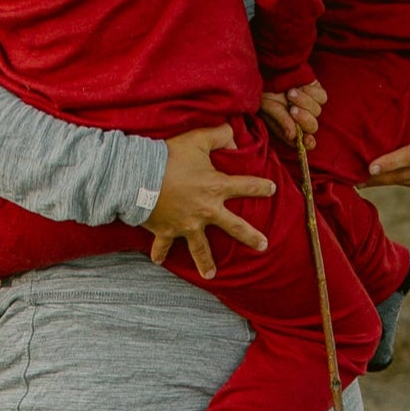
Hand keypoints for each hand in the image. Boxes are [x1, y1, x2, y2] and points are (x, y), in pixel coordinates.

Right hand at [145, 124, 274, 279]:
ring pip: (201, 247)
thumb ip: (219, 135)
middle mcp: (206, 210)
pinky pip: (163, 245)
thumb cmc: (168, 156)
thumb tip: (234, 136)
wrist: (137, 176)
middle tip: (263, 245)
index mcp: (216, 187)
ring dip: (206, 262)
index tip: (271, 189)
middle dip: (250, 236)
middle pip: (234, 227)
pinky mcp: (166, 230)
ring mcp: (186, 224)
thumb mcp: (197, 139)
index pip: (246, 186)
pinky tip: (158, 261)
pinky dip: (160, 252)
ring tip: (211, 275)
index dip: (261, 186)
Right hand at [260, 79, 326, 147]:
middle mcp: (302, 119)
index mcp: (290, 127)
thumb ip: (281, 121)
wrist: (274, 69)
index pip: (303, 141)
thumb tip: (292, 136)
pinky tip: (300, 87)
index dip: (307, 142)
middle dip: (304, 119)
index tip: (307, 140)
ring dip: (303, 101)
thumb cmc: (267, 91)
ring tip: (290, 92)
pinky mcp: (317, 93)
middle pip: (312, 127)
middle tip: (292, 110)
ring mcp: (311, 106)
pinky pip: (322, 98)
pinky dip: (311, 92)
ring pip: (317, 111)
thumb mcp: (269, 107)